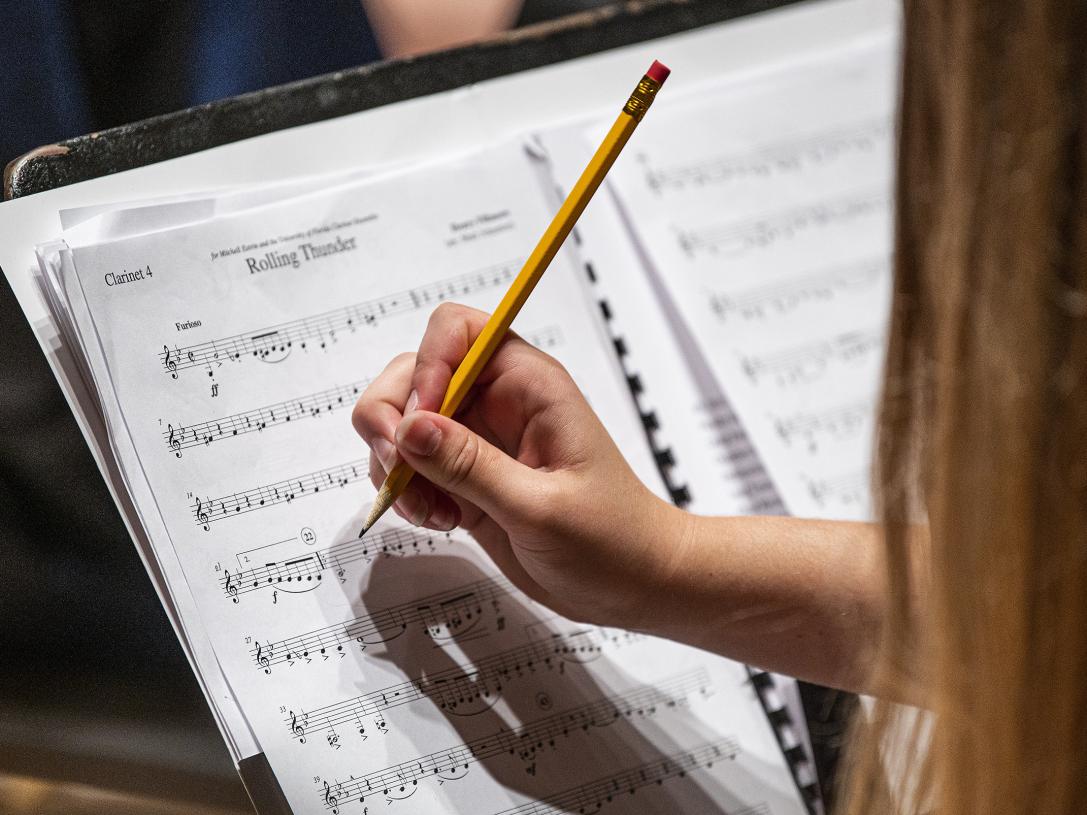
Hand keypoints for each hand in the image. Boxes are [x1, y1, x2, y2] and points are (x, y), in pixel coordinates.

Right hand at [352, 303, 683, 628]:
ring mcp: (478, 441)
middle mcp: (498, 402)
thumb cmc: (612, 537)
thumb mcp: (541, 506)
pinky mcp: (465, 478)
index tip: (416, 425)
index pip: (455, 331)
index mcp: (529, 385)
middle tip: (398, 470)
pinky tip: (440, 520)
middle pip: (414, 373)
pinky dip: (406, 491)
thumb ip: (471, 467)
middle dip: (391, 419)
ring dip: (395, 463)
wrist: (633, 583)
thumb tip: (410, 428)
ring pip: (403, 422)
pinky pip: (412, 466)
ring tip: (430, 510)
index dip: (426, 367)